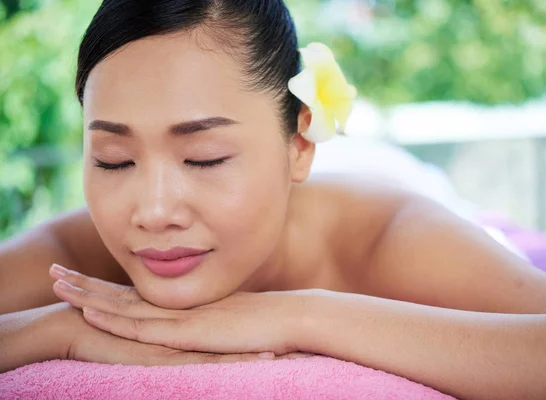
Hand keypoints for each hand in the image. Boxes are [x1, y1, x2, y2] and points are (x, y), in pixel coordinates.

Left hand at [50, 302, 306, 365]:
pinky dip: (115, 319)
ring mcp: (182, 316)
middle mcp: (179, 305)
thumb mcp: (230, 321)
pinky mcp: (189, 331)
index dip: (108, 289)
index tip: (82, 281)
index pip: (138, 296)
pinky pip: (144, 327)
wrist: (291, 317)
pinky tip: (90, 312)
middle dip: (88, 286)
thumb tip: (204, 327)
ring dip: (90, 297)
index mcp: (185, 304)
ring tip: (59, 286)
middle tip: (57, 276)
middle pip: (124, 295)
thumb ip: (210, 322)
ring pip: (126, 307)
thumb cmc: (267, 321)